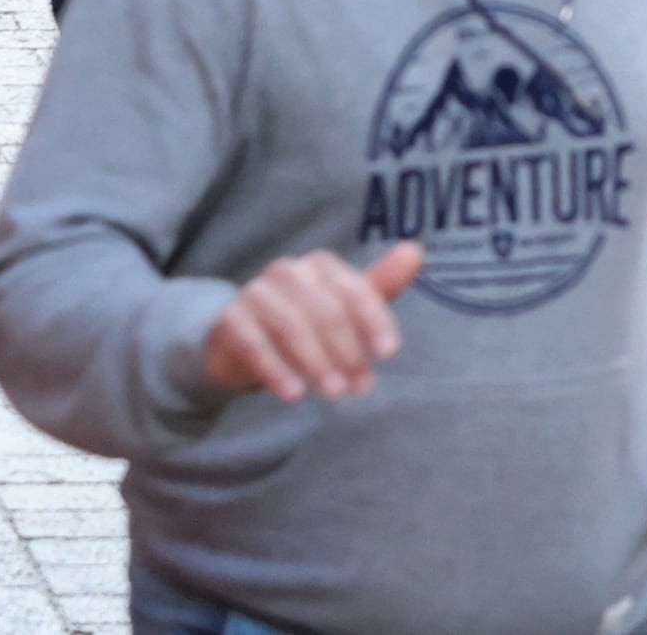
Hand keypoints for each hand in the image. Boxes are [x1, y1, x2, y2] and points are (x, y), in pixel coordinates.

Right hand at [203, 243, 419, 398]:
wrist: (243, 344)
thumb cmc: (305, 324)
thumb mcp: (345, 309)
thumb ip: (379, 286)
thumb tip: (416, 251)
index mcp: (320, 265)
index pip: (354, 289)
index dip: (374, 320)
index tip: (389, 354)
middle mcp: (287, 271)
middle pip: (325, 310)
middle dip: (347, 351)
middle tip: (360, 388)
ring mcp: (255, 292)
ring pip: (291, 326)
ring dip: (316, 362)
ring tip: (334, 394)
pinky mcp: (230, 320)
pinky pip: (254, 343)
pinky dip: (276, 370)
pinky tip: (294, 395)